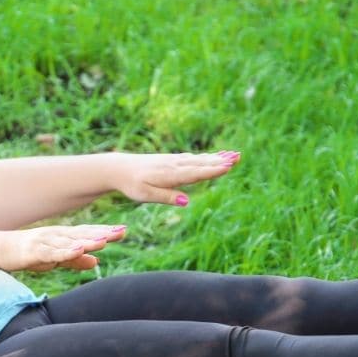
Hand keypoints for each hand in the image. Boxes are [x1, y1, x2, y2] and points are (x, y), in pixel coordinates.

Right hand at [0, 224, 126, 271]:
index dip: (105, 232)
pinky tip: (78, 250)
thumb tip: (97, 261)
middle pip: (83, 234)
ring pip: (70, 242)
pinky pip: (52, 252)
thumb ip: (75, 260)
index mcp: (63, 236)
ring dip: (88, 241)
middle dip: (103, 233)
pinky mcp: (34, 251)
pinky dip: (66, 251)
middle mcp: (56, 235)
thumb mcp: (55, 258)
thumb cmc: (28, 253)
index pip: (87, 233)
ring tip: (106, 241)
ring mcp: (45, 241)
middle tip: (122, 232)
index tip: (124, 231)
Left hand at [115, 151, 239, 206]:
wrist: (119, 168)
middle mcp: (174, 165)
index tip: (229, 166)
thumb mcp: (146, 195)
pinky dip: (205, 157)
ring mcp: (173, 161)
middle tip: (239, 157)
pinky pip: (192, 159)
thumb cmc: (132, 184)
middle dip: (220, 161)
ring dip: (216, 157)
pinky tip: (212, 157)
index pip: (196, 173)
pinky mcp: (170, 161)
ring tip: (233, 155)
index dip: (213, 170)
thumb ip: (166, 197)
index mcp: (170, 175)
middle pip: (201, 163)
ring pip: (198, 160)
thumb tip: (186, 201)